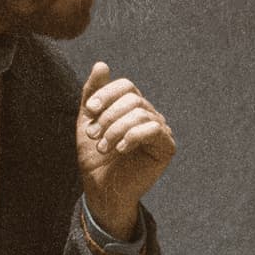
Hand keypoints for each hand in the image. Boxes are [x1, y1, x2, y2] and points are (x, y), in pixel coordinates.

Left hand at [76, 61, 175, 233]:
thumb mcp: (87, 122)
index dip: (106, 94)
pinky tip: (120, 150)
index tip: (89, 111)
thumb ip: (92, 95)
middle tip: (93, 135)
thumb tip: (101, 64)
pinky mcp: (166, 147)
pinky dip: (132, 136)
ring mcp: (160, 130)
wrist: (101, 190)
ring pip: (140, 114)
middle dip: (108, 116)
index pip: (125, 86)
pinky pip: (153, 130)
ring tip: (103, 146)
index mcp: (133, 107)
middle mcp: (149, 115)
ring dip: (115, 129)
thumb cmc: (95, 159)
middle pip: (132, 99)